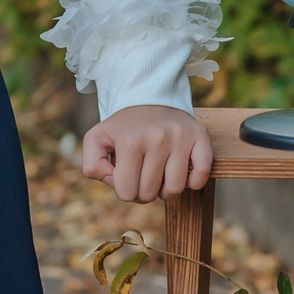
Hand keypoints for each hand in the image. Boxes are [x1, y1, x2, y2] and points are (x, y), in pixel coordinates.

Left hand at [82, 105, 211, 202]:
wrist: (149, 99)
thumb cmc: (123, 127)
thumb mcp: (96, 139)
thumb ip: (92, 166)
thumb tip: (113, 182)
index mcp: (129, 141)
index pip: (127, 193)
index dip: (125, 189)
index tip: (126, 175)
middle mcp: (157, 138)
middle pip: (150, 194)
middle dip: (144, 191)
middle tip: (143, 174)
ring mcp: (180, 137)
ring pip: (175, 189)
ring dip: (166, 189)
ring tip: (160, 174)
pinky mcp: (200, 136)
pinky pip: (201, 175)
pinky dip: (193, 182)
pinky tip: (182, 172)